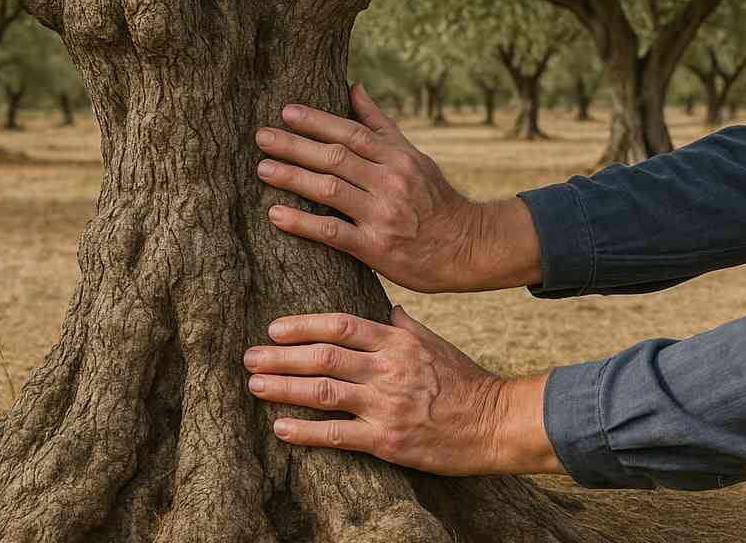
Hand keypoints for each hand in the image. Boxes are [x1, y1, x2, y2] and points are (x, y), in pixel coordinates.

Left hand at [243, 307, 562, 476]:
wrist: (495, 422)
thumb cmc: (464, 380)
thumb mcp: (434, 342)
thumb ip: (403, 324)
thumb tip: (384, 306)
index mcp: (396, 341)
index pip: (340, 326)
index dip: (303, 326)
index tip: (274, 328)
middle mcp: (387, 369)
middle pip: (323, 356)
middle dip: (281, 356)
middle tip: (250, 357)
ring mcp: (386, 405)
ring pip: (323, 391)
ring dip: (283, 388)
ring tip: (255, 385)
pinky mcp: (387, 440)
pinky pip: (337, 435)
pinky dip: (305, 432)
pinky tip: (280, 428)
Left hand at [256, 83, 539, 292]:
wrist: (466, 247)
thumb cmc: (434, 198)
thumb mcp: (414, 156)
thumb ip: (380, 125)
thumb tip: (353, 87)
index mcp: (397, 158)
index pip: (351, 133)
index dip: (317, 121)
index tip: (286, 112)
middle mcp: (389, 182)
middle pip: (335, 158)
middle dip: (295, 146)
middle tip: (260, 137)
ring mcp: (382, 215)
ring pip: (330, 190)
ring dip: (293, 178)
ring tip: (262, 169)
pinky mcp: (376, 248)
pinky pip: (333, 233)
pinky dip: (302, 223)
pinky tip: (275, 214)